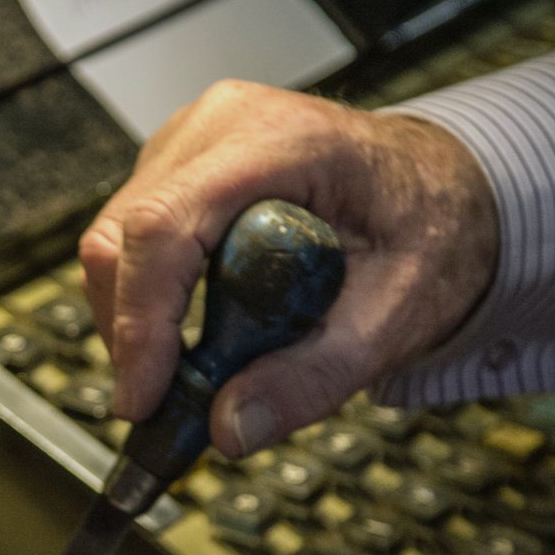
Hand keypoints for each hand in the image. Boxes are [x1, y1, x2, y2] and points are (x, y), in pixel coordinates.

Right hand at [80, 82, 498, 454]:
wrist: (438, 187)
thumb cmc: (427, 230)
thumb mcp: (398, 315)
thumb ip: (316, 377)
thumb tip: (228, 430)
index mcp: (280, 140)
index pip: (167, 224)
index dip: (142, 319)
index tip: (143, 399)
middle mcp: (222, 123)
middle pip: (125, 233)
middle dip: (133, 330)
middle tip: (166, 406)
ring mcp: (192, 137)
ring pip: (116, 239)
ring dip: (139, 319)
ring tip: (197, 370)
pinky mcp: (177, 163)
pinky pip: (132, 237)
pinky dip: (148, 297)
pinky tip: (196, 330)